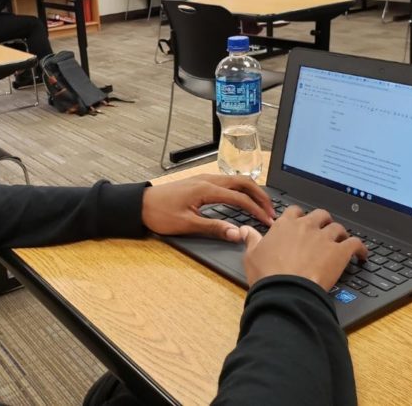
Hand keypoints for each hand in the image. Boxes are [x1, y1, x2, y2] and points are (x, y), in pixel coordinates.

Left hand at [142, 174, 274, 242]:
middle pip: (242, 182)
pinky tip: (242, 198)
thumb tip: (237, 233)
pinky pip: (226, 182)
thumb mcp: (187, 224)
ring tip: (262, 205)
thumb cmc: (160, 214)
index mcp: (206, 189)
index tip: (268, 221)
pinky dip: (240, 189)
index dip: (256, 210)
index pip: (240, 198)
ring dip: (251, 191)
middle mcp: (207, 180)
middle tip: (271, 210)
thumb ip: (214, 228)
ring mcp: (203, 179)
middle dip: (260, 196)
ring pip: (235, 180)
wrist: (140, 205)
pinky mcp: (199, 182)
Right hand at [241, 206, 367, 289]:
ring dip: (340, 234)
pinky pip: (356, 243)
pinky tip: (362, 255)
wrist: (286, 290)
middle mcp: (306, 226)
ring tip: (342, 242)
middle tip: (323, 231)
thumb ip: (251, 239)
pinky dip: (360, 248)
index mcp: (285, 225)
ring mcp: (325, 238)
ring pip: (338, 227)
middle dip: (323, 221)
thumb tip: (244, 229)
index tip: (300, 225)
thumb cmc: (267, 274)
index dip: (299, 218)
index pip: (295, 211)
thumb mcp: (251, 255)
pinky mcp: (340, 252)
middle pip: (320, 215)